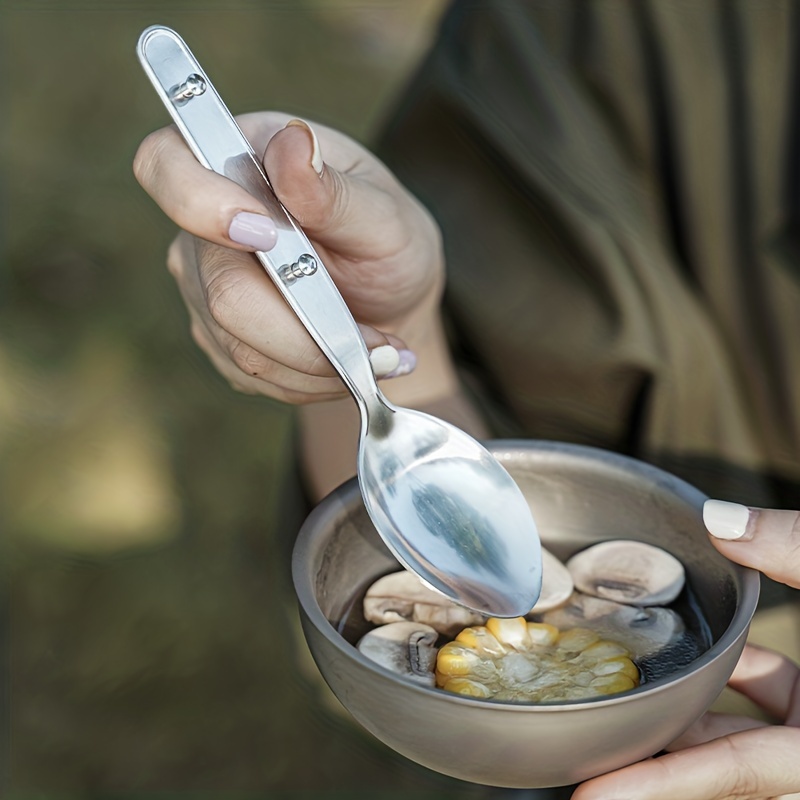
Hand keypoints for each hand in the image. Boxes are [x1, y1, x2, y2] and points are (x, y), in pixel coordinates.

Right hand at [133, 113, 443, 402]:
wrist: (389, 302)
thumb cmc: (386, 241)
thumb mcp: (383, 212)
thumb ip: (335, 191)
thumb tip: (294, 144)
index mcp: (239, 163)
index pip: (166, 165)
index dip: (200, 204)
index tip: (265, 235)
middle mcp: (205, 228)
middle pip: (221, 289)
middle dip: (306, 332)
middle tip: (380, 347)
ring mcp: (205, 287)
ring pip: (242, 347)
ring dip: (321, 364)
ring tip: (381, 356)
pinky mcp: (219, 338)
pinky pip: (255, 375)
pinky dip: (313, 381)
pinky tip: (351, 364)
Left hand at [573, 502, 799, 799]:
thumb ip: (795, 551)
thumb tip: (721, 520)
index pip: (733, 773)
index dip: (657, 785)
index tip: (586, 797)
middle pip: (721, 762)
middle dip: (654, 756)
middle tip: (584, 748)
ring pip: (739, 731)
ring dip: (685, 707)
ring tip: (618, 690)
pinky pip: (768, 701)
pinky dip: (733, 674)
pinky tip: (704, 646)